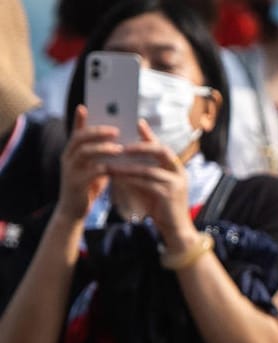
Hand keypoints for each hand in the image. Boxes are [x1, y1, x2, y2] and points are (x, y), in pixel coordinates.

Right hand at [57, 106, 122, 221]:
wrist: (74, 211)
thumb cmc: (87, 187)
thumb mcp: (93, 167)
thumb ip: (100, 155)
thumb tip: (119, 141)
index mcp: (71, 152)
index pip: (75, 131)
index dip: (79, 119)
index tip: (84, 106)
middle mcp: (67, 158)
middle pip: (79, 138)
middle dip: (97, 132)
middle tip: (115, 130)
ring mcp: (70, 170)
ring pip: (84, 152)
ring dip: (102, 148)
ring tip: (118, 148)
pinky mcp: (76, 183)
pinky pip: (90, 172)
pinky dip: (105, 167)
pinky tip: (116, 167)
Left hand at [107, 121, 194, 250]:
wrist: (177, 231)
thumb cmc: (163, 208)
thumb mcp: (155, 186)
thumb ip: (145, 173)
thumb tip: (123, 160)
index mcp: (176, 169)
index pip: (162, 147)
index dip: (150, 135)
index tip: (137, 123)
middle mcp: (179, 173)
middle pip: (161, 151)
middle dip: (141, 146)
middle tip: (121, 146)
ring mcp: (176, 184)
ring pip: (149, 168)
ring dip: (128, 166)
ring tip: (111, 163)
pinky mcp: (169, 195)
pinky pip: (146, 183)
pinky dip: (130, 179)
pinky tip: (118, 177)